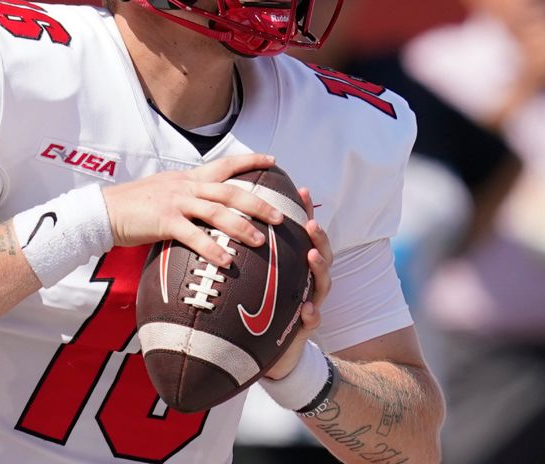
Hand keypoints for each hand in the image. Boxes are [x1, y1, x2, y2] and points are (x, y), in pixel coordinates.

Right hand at [101, 153, 284, 267]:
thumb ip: (189, 197)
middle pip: (231, 191)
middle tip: (279, 216)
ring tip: (260, 242)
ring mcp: (176, 202)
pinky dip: (211, 248)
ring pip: (217, 211)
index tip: (273, 160)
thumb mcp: (166, 192)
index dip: (250, 160)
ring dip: (241, 227)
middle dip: (258, 203)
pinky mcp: (164, 221)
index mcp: (189, 178)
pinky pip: (193, 235)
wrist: (105, 209)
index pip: (225, 164)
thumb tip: (209, 208)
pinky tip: (226, 261)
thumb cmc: (136, 206)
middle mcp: (187, 186)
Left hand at [263, 187, 332, 379]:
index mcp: (294, 266)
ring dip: (320, 268)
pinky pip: (314, 320)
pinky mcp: (306, 328)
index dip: (306, 213)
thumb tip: (221, 224)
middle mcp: (307, 281)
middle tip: (310, 224)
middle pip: (321, 254)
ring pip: (322, 283)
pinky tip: (307, 310)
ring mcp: (310, 303)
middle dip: (319, 238)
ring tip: (312, 257)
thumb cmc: (258, 309)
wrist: (265, 353)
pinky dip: (312, 315)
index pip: (302, 235)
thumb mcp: (254, 279)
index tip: (303, 190)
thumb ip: (246, 257)